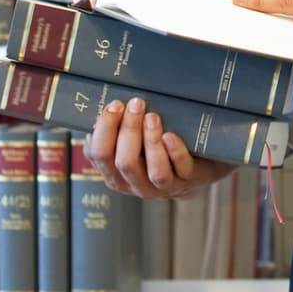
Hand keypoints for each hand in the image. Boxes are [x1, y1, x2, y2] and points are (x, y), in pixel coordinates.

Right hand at [84, 96, 235, 200]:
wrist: (194, 169)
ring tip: (152, 117)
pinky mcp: (187, 181)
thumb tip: (98, 115)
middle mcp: (136, 184)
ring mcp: (163, 187)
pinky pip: (181, 169)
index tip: (114, 105)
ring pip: (154, 170)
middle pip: (125, 162)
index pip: (100, 155)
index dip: (104, 129)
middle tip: (136, 104)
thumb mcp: (130, 145)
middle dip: (128, 130)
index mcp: (115, 174)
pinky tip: (171, 135)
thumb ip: (113, 135)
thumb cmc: (155, 151)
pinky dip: (175, 151)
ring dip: (151, 141)